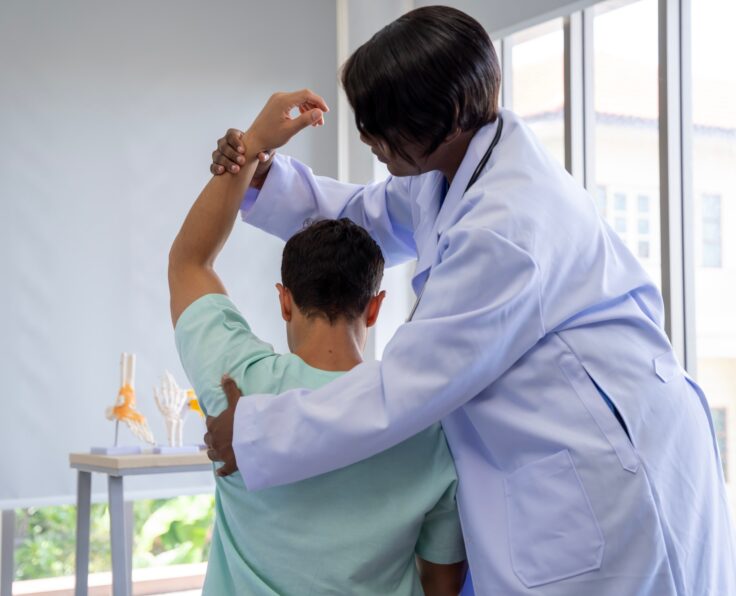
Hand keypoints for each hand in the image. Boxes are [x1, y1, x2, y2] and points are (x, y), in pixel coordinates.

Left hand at [203, 375, 241, 476]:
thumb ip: (229, 389)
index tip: (216, 421)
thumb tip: (223, 374)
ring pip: (212, 454)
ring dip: (214, 452)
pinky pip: (222, 470)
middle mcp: (214, 440)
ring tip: (217, 451)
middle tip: (218, 436)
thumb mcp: (237, 401)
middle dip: (212, 437)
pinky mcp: (229, 464)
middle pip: (208, 439)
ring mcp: (221, 453)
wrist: (252, 439)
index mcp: (215, 425)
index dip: (213, 421)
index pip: (210, 422)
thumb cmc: (243, 420)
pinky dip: (221, 471)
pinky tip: (221, 471)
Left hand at [210, 89, 328, 178]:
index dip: (318, 102)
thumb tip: (320, 113)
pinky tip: (306, 119)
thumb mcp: (290, 130)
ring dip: (309, 109)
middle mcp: (280, 96)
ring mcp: (278, 99)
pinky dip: (301, 110)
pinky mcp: (277, 104)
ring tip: (315, 123)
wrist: (254, 140)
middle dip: (315, 107)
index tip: (326, 112)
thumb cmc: (270, 137)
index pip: (306, 95)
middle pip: (304, 96)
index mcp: (283, 101)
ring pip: (299, 99)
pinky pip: (293, 103)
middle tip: (321, 122)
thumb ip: (306, 120)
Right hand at [210, 129, 273, 182]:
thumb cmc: (258, 155)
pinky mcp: (217, 165)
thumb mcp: (266, 152)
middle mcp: (224, 144)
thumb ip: (266, 152)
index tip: (243, 150)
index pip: (230, 135)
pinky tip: (222, 171)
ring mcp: (219, 154)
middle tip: (242, 161)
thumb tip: (262, 157)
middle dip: (232, 154)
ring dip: (226, 162)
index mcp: (234, 136)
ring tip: (236, 169)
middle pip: (223, 146)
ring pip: (217, 156)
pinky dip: (216, 168)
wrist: (254, 169)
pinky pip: (213, 166)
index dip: (235, 142)